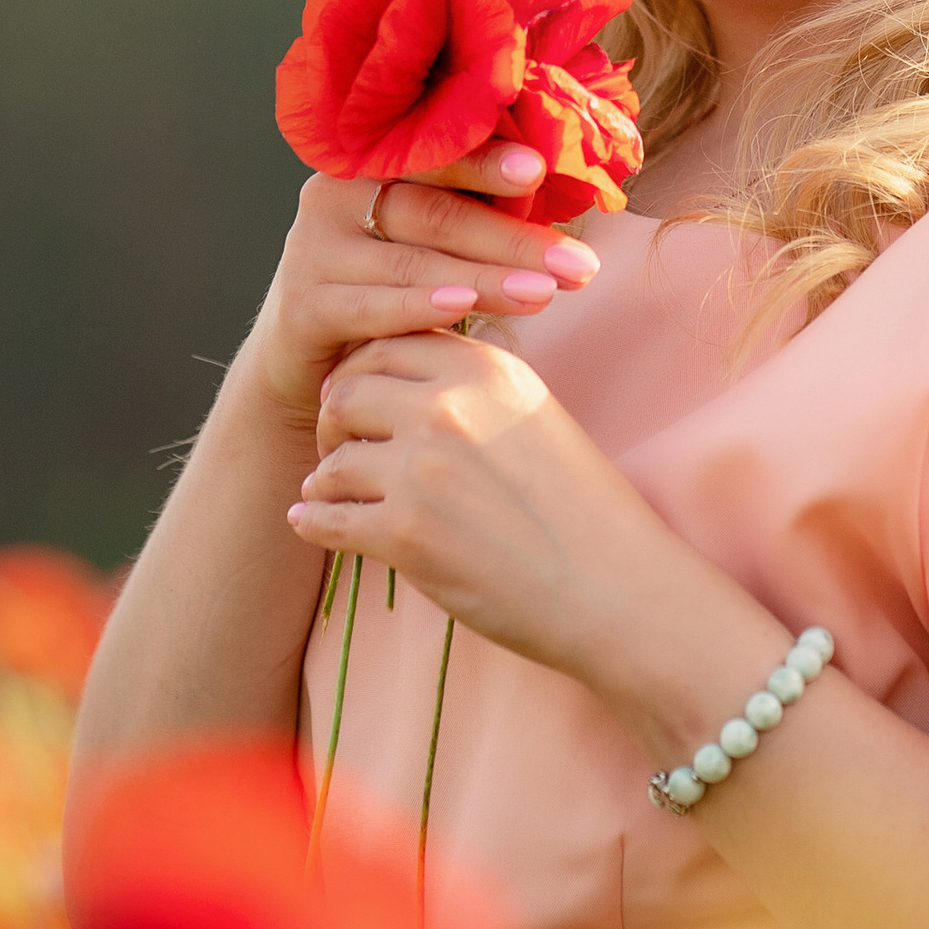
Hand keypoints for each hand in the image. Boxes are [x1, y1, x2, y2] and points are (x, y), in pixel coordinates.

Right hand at [242, 154, 603, 431]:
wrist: (315, 361)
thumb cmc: (393, 285)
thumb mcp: (432, 240)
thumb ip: (477, 206)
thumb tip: (564, 183)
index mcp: (368, 161)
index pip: (433, 153)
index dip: (486, 159)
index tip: (540, 167)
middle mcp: (332, 194)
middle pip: (434, 211)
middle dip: (512, 238)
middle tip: (577, 262)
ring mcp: (312, 250)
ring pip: (413, 261)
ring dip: (485, 278)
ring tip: (545, 292)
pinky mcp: (302, 306)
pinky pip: (372, 305)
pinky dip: (420, 306)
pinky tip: (464, 308)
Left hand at [293, 326, 686, 681]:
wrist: (616, 587)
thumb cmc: (584, 509)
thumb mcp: (535, 414)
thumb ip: (473, 387)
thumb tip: (401, 379)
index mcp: (484, 369)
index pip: (388, 341)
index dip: (363, 370)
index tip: (361, 399)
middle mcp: (447, 406)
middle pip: (346, 391)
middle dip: (334, 420)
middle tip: (339, 447)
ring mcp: (421, 469)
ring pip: (332, 459)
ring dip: (326, 477)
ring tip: (333, 491)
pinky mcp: (403, 533)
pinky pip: (326, 518)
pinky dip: (314, 522)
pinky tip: (313, 523)